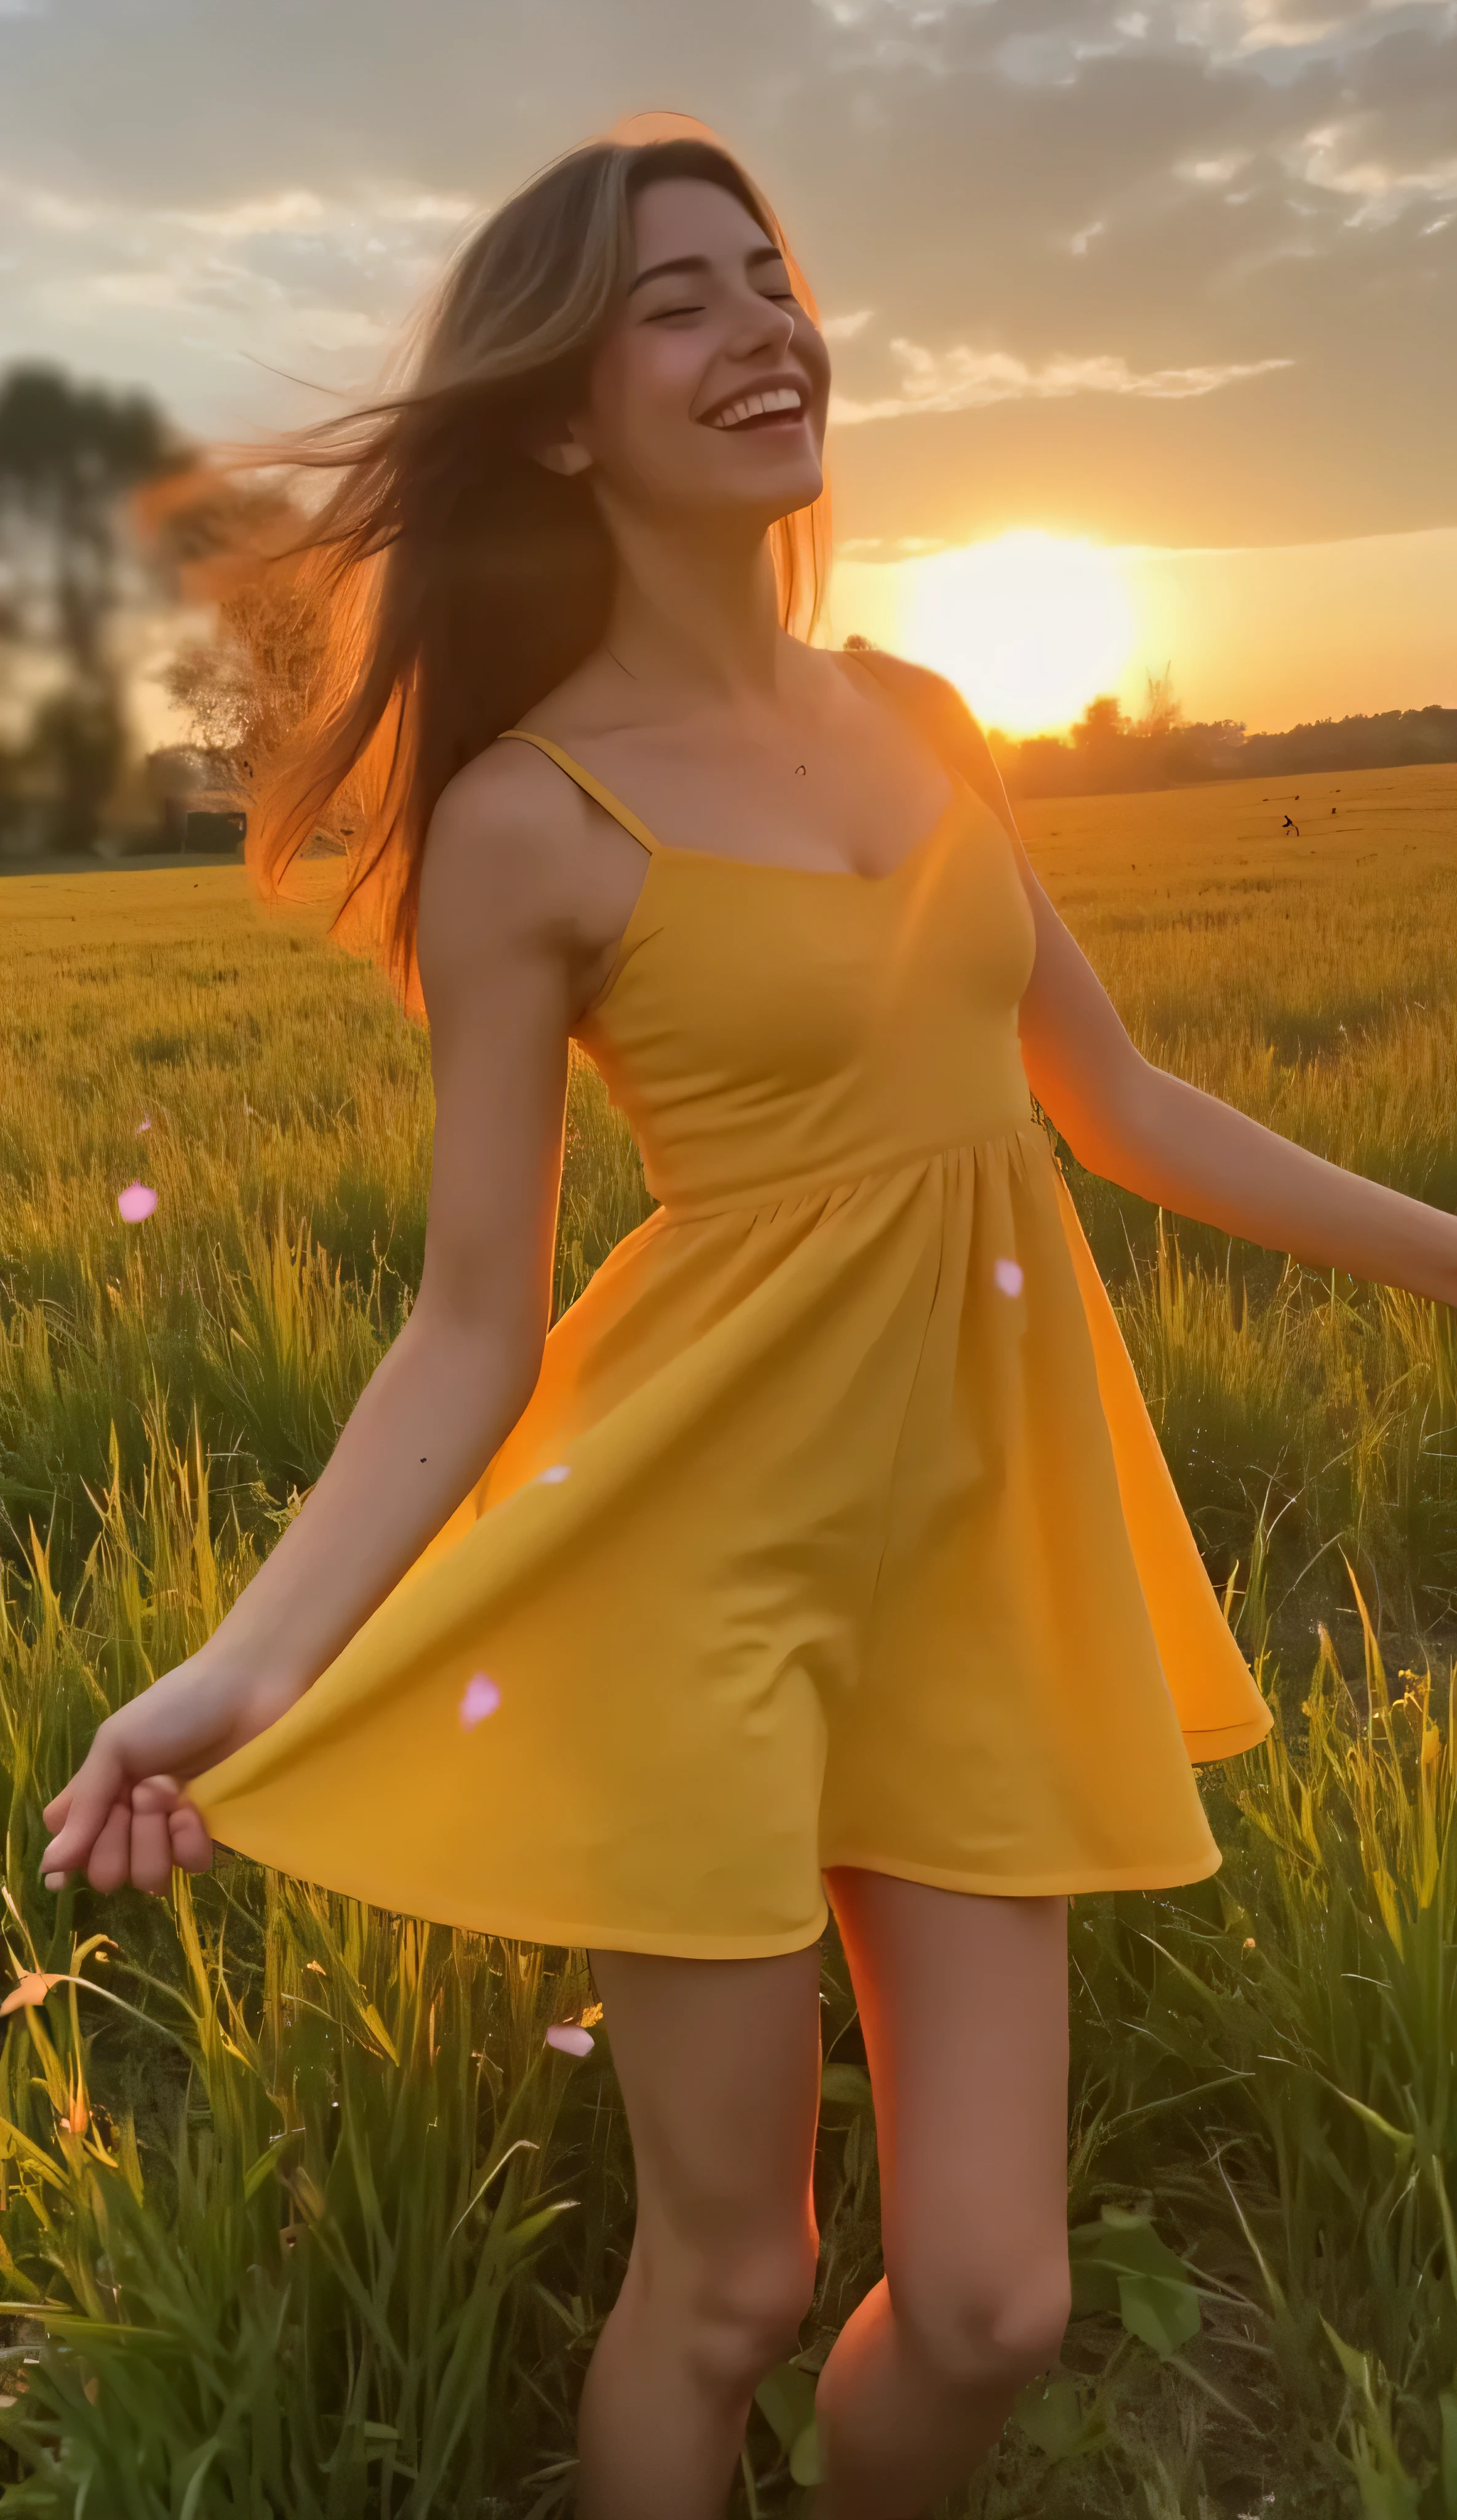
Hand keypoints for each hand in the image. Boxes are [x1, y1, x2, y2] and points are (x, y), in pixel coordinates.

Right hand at [39, 1659, 299, 1897]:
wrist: (245, 1693)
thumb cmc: (173, 1709)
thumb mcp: (115, 1745)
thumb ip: (84, 1805)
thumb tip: (51, 1868)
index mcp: (100, 1796)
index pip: (70, 1850)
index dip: (77, 1852)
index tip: (91, 1837)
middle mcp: (130, 1821)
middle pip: (106, 1871)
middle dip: (121, 1839)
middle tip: (141, 1793)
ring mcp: (170, 1831)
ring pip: (148, 1877)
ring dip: (155, 1838)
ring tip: (173, 1796)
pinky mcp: (210, 1835)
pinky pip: (190, 1868)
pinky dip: (190, 1841)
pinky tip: (196, 1810)